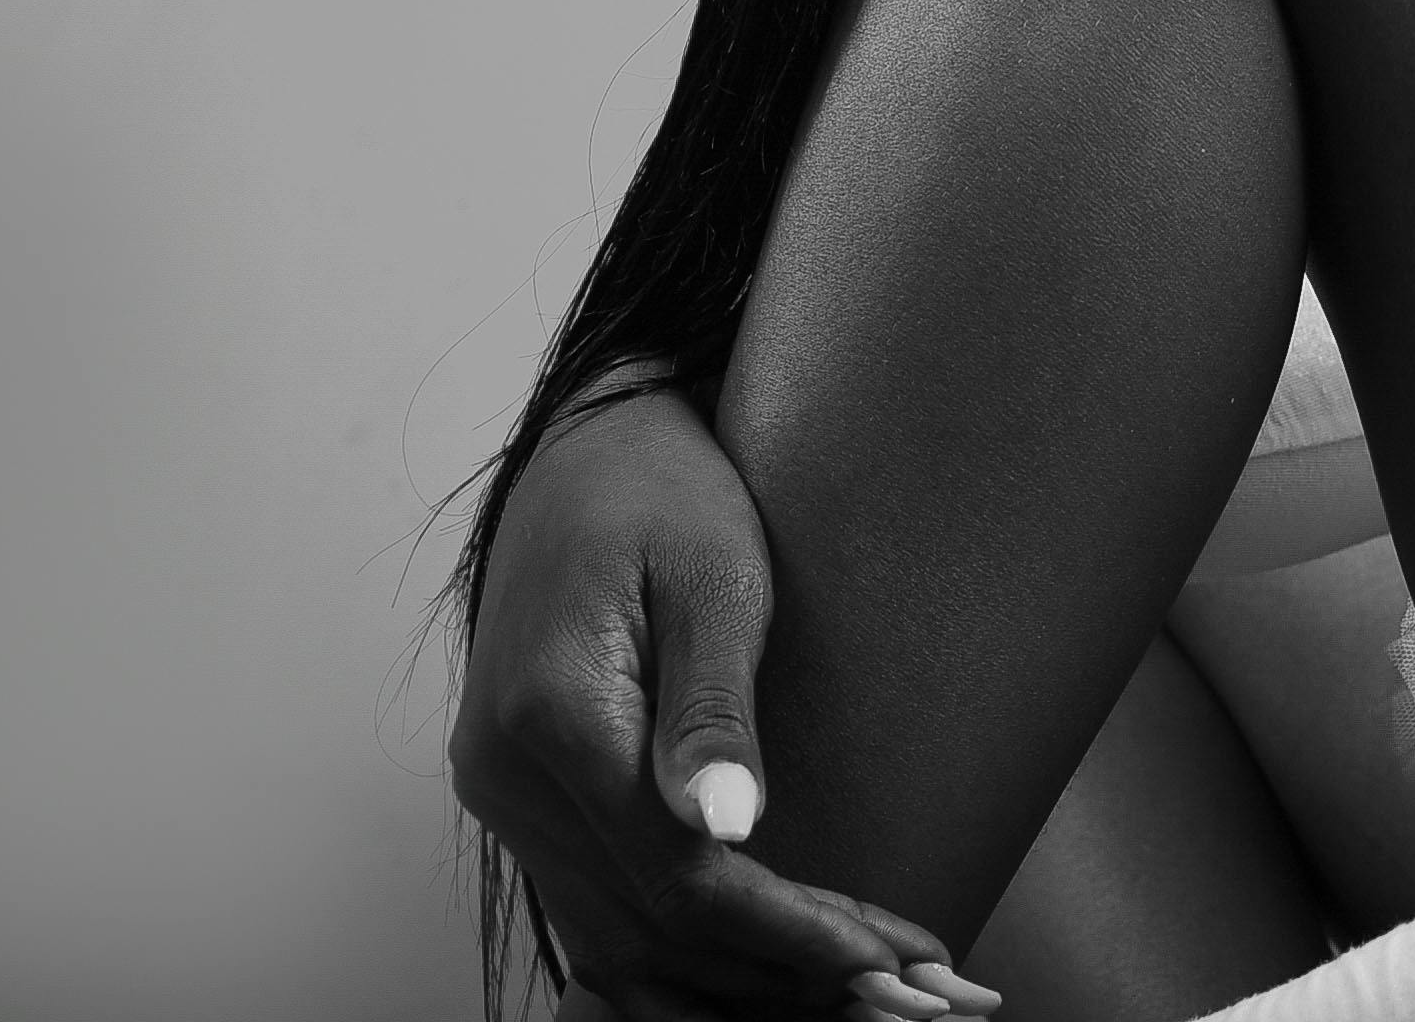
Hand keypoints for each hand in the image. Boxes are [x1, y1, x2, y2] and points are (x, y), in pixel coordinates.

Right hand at [451, 378, 1001, 1019]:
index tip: (892, 963)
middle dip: (781, 977)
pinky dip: (683, 957)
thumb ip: (714, 708)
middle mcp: (509, 778)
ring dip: (734, 986)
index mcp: (554, 718)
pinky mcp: (525, 802)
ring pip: (617, 944)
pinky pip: (599, 914)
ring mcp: (507, 798)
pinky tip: (769, 973)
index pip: (683, 879)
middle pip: (651, 929)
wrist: (586, 449)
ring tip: (857, 998)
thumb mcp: (714, 573)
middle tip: (907, 997)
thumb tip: (727, 829)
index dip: (791, 935)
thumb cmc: (664, 488)